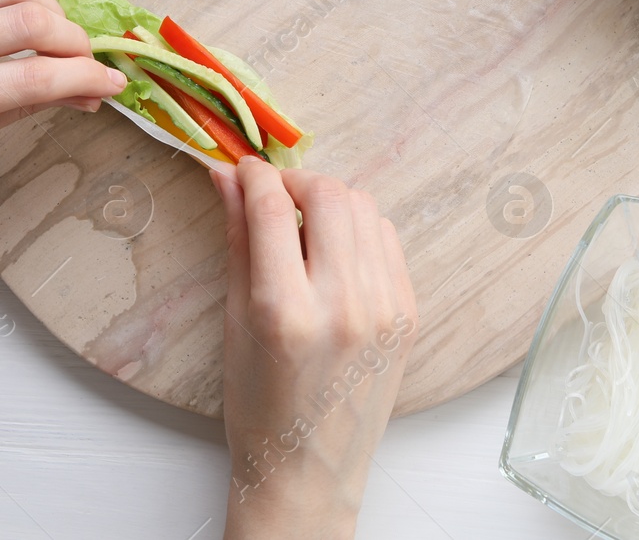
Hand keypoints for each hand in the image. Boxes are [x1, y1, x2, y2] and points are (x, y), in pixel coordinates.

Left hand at [0, 0, 124, 201]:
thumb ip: (17, 110)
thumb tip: (82, 92)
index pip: (36, 79)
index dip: (87, 79)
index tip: (111, 84)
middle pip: (31, 20)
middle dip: (75, 42)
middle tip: (84, 61)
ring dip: (47, 8)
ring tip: (50, 34)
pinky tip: (10, 4)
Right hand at [215, 159, 417, 539]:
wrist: (308, 469)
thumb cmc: (259, 406)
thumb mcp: (235, 320)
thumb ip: (239, 239)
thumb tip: (229, 178)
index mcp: (286, 312)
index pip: (273, 208)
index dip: (254, 176)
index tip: (243, 171)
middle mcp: (343, 306)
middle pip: (329, 195)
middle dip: (296, 181)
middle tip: (274, 196)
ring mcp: (385, 310)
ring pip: (365, 209)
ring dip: (330, 202)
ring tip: (303, 225)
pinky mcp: (409, 314)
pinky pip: (387, 241)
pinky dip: (359, 231)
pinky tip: (334, 252)